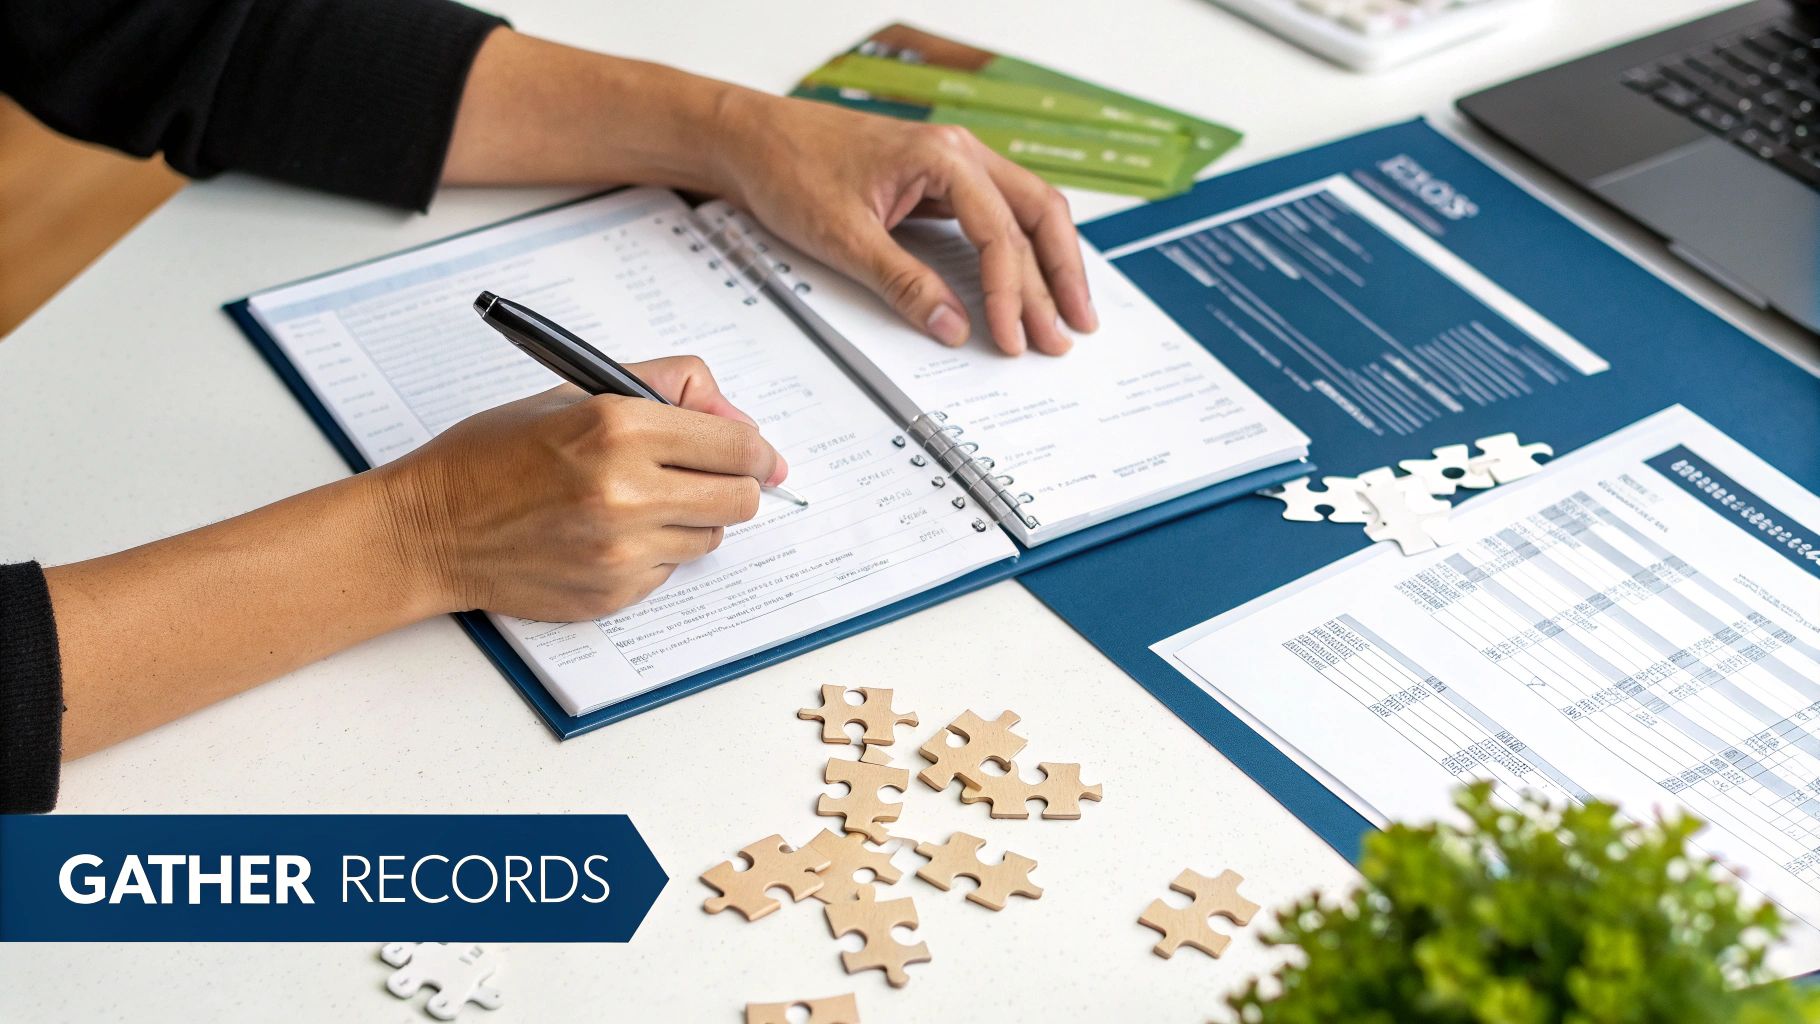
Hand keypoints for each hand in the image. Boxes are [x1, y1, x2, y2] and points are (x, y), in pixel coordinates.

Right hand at [378, 356, 783, 620]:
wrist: (430, 528)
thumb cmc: (494, 455)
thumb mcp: (577, 390)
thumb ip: (668, 389)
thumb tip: (739, 423)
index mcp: (618, 427)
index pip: (737, 446)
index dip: (756, 450)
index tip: (757, 455)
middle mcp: (625, 492)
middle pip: (739, 499)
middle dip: (732, 484)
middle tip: (704, 477)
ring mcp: (620, 551)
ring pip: (709, 538)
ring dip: (689, 519)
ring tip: (637, 502)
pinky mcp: (612, 594)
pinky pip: (668, 570)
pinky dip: (653, 551)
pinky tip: (605, 534)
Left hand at [709, 93, 1099, 355]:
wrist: (753, 141)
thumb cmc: (790, 170)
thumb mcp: (844, 237)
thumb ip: (902, 283)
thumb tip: (952, 326)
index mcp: (942, 156)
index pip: (998, 233)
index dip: (1010, 293)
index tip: (1011, 338)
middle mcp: (960, 152)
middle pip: (1038, 214)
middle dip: (1058, 278)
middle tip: (1068, 334)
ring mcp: (955, 164)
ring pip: (1027, 212)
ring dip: (1051, 264)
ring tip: (1069, 314)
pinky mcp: (941, 182)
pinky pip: (1000, 215)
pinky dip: (1021, 251)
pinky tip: (1032, 283)